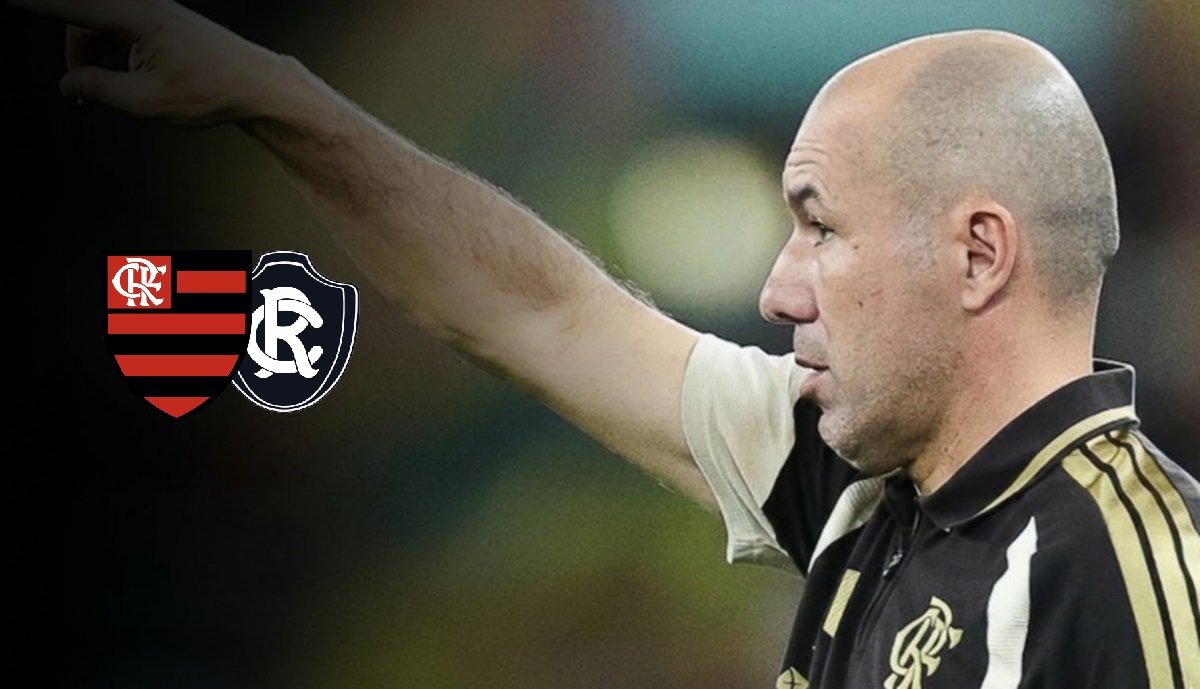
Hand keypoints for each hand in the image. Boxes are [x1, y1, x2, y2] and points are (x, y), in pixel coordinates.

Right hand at [11, 0, 291, 125]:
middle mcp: (144, 5)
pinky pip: (120, 29)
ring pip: (100, 25)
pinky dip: (113, 52)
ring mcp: (155, 11)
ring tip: (106, 93)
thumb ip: (96, 88)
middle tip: (81, 92)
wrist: (258, 85)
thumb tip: (68, 83)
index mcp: (136, 17)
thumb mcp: (145, 102)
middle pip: (82, 20)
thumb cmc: (212, 91)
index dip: (34, 4)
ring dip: (94, 56)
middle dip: (75, 55)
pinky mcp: (163, 20)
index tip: (10, 1)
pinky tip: (123, 79)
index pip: (69, 6)